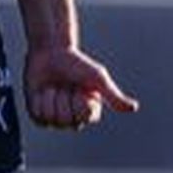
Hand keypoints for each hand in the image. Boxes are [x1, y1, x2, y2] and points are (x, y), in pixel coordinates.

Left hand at [22, 45, 138, 129]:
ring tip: (54, 86)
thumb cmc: (77, 64)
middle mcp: (73, 119)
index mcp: (89, 112)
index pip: (83, 115)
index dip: (79, 98)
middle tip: (66, 85)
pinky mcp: (38, 115)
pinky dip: (40, 99)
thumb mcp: (98, 78)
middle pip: (65, 120)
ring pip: (51, 118)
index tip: (80, 86)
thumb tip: (134, 108)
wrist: (51, 52)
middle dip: (64, 97)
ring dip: (51, 97)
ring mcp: (55, 119)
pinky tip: (43, 90)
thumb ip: (114, 96)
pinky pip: (38, 115)